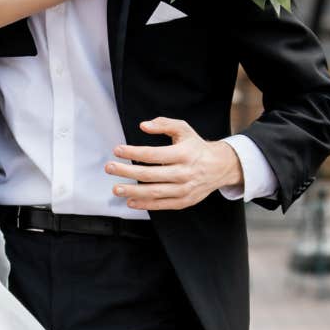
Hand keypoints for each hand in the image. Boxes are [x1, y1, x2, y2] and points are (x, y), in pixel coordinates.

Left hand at [105, 117, 243, 210]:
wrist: (220, 167)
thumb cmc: (196, 147)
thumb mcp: (184, 130)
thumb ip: (164, 124)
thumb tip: (144, 126)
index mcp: (184, 154)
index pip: (153, 154)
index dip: (133, 152)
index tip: (117, 150)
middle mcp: (184, 173)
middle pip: (151, 174)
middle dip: (127, 171)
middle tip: (110, 168)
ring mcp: (185, 189)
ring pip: (155, 192)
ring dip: (133, 191)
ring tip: (116, 188)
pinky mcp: (184, 201)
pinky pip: (162, 205)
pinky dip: (145, 204)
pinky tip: (130, 201)